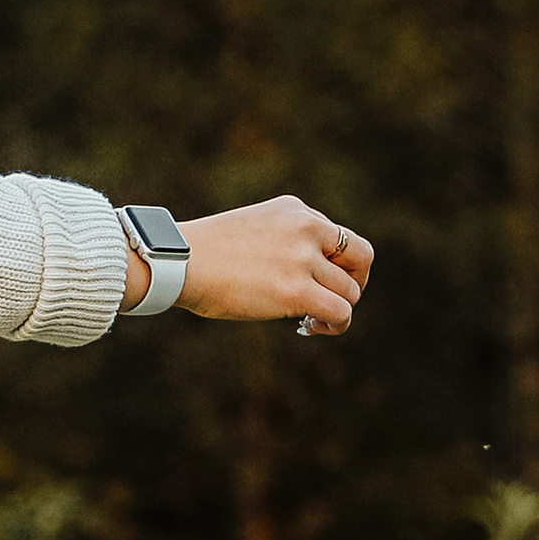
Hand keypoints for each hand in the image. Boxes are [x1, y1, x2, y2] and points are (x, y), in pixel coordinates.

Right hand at [144, 197, 372, 336]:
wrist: (178, 262)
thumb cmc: (202, 254)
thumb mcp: (251, 231)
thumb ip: (282, 243)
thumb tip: (300, 278)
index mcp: (295, 210)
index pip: (340, 236)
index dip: (340, 264)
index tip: (321, 282)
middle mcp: (306, 228)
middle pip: (360, 258)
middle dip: (352, 283)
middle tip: (332, 301)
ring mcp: (302, 259)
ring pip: (350, 291)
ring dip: (337, 310)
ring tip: (311, 321)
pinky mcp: (296, 291)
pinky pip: (340, 312)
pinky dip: (336, 326)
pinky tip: (311, 328)